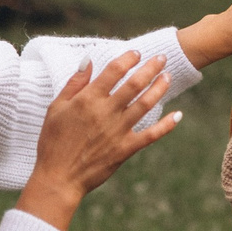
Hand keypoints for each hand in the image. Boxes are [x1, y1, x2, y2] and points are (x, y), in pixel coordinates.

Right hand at [16, 51, 178, 230]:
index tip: (136, 52)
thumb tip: (88, 60)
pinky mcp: (126, 149)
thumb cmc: (53, 142)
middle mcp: (106, 112)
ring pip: (146, 104)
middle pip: (134, 84)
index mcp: (88, 100)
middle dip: (151, 68)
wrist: (59, 177)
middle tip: (162, 58)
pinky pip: (151, 135)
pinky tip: (178, 115)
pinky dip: (167, 125)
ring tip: (167, 77)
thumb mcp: (56, 108)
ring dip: (159, 88)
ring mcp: (118, 131)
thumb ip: (74, 83)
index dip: (128, 59)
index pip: (114, 71)